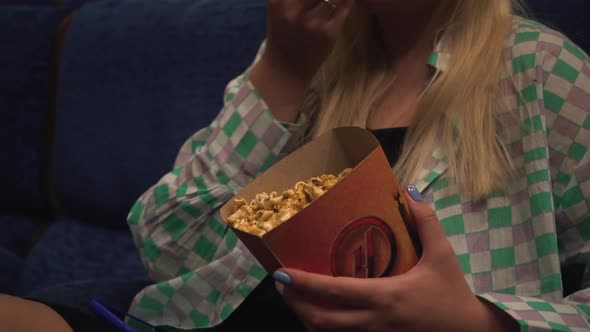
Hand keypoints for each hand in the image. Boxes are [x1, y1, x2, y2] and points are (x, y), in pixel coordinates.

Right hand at [264, 0, 353, 81]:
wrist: (285, 71)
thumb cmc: (282, 36)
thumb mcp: (279, 9)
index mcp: (278, 1)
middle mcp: (293, 10)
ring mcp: (312, 22)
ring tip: (334, 0)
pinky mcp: (329, 33)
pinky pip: (344, 7)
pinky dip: (347, 0)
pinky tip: (345, 0)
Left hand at [273, 185, 518, 331]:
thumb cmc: (453, 294)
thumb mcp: (443, 255)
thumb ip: (426, 222)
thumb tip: (409, 191)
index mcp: (387, 296)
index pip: (336, 291)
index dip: (304, 284)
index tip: (281, 273)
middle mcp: (375, 320)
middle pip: (322, 320)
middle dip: (295, 304)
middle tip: (282, 285)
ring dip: (307, 318)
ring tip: (295, 298)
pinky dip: (325, 328)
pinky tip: (320, 313)